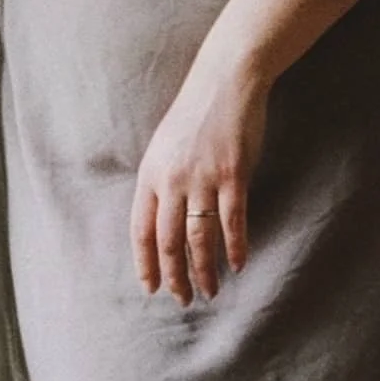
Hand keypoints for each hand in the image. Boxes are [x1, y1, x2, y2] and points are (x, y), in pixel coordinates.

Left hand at [131, 52, 267, 301]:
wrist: (226, 81)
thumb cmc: (197, 114)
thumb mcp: (166, 147)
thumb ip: (163, 182)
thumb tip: (164, 220)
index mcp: (151, 174)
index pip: (141, 230)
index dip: (145, 263)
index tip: (151, 287)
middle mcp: (172, 180)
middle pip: (169, 241)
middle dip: (175, 276)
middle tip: (183, 300)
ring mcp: (203, 178)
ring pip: (200, 238)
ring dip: (204, 270)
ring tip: (210, 291)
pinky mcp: (233, 175)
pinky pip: (232, 221)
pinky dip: (236, 247)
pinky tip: (238, 264)